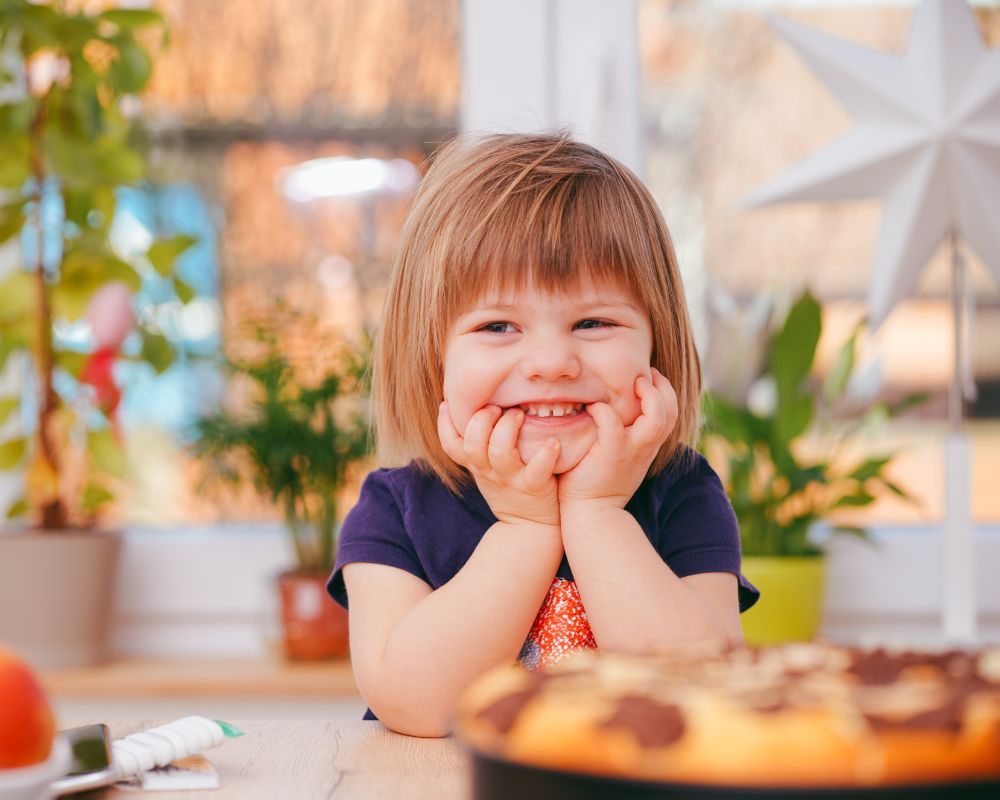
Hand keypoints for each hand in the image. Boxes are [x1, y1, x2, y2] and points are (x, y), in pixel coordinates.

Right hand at [438, 402, 561, 527]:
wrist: (529, 528)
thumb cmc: (509, 489)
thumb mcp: (486, 470)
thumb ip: (479, 445)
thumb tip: (474, 407)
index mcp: (476, 465)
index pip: (450, 445)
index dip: (444, 424)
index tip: (448, 403)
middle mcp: (489, 471)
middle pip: (472, 445)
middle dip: (481, 420)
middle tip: (496, 407)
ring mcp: (511, 479)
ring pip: (500, 453)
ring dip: (508, 428)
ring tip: (519, 414)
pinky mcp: (534, 487)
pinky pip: (537, 471)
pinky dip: (545, 454)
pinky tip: (552, 442)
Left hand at [557, 368, 677, 511]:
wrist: (591, 514)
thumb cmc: (597, 482)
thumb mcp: (619, 456)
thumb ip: (623, 435)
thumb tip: (612, 410)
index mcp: (648, 446)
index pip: (670, 413)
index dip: (665, 391)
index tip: (650, 378)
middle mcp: (645, 447)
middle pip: (671, 412)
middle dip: (663, 387)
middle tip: (645, 374)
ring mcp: (631, 451)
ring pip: (657, 418)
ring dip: (648, 396)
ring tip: (633, 383)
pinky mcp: (612, 455)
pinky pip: (613, 425)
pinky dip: (604, 411)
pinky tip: (593, 408)